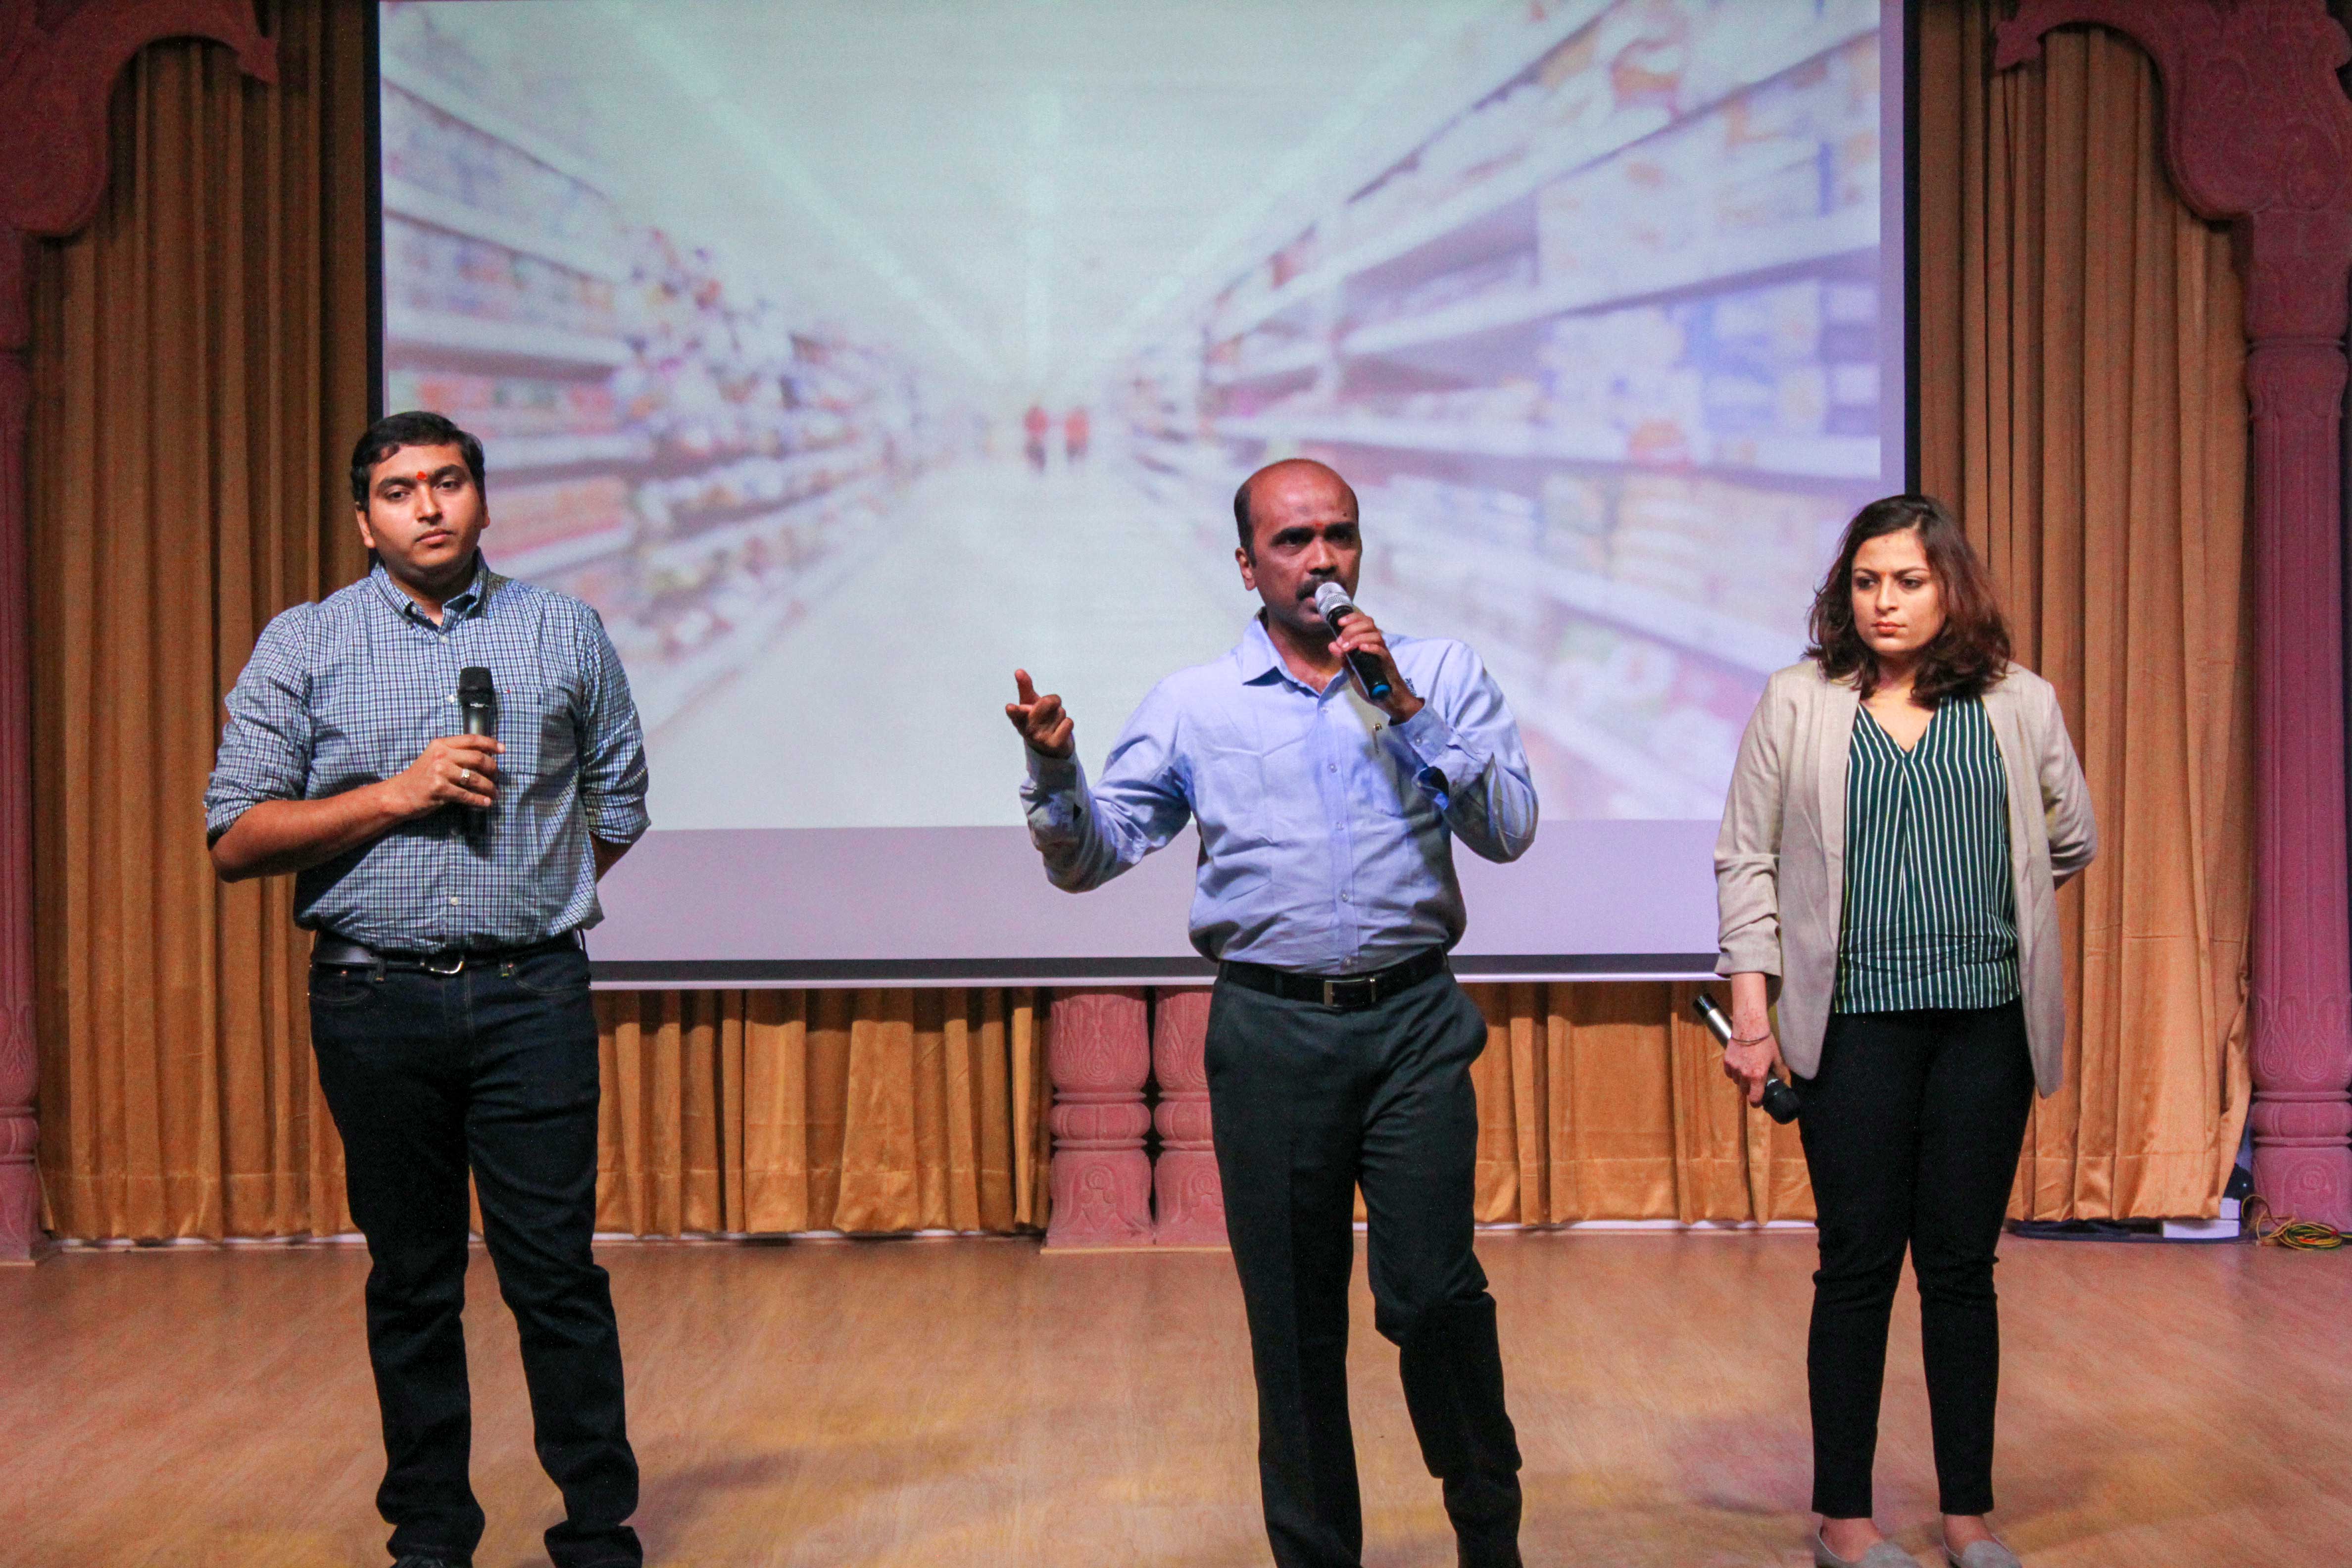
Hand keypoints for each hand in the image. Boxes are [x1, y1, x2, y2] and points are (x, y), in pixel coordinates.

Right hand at [383, 734, 502, 817]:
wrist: (400, 794)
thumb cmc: (421, 777)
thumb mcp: (435, 758)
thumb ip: (455, 754)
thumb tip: (485, 757)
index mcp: (441, 744)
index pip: (471, 739)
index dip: (490, 743)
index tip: (502, 750)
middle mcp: (441, 755)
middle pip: (478, 758)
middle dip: (492, 768)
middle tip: (497, 777)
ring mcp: (439, 772)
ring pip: (475, 778)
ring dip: (489, 787)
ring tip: (494, 793)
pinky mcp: (439, 789)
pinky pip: (466, 795)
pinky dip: (479, 800)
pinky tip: (485, 803)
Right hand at [1006, 668, 1074, 758]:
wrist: (1049, 747)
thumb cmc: (1037, 719)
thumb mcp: (1030, 704)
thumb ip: (1025, 688)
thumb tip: (1019, 671)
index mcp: (1019, 719)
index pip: (1015, 713)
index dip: (1013, 710)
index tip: (1009, 707)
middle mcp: (1028, 729)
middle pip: (1047, 702)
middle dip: (1052, 701)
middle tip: (1049, 708)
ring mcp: (1040, 738)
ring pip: (1060, 712)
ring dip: (1060, 715)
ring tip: (1053, 723)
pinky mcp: (1055, 744)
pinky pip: (1068, 723)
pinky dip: (1067, 724)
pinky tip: (1060, 731)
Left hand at [1331, 611, 1422, 722]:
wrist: (1388, 700)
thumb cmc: (1371, 684)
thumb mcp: (1353, 671)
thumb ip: (1344, 658)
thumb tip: (1332, 645)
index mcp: (1369, 643)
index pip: (1364, 622)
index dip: (1352, 618)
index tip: (1339, 622)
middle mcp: (1377, 645)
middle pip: (1369, 624)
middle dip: (1351, 628)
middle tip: (1341, 641)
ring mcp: (1384, 654)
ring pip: (1375, 635)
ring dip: (1358, 638)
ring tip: (1347, 648)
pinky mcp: (1388, 665)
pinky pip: (1382, 652)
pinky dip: (1372, 647)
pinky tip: (1362, 649)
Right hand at [1721, 1032, 1787, 1106]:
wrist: (1749, 1027)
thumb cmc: (1765, 1041)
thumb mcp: (1776, 1057)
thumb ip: (1780, 1071)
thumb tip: (1781, 1079)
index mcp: (1758, 1076)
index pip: (1754, 1099)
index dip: (1757, 1102)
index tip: (1758, 1101)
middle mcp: (1744, 1075)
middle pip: (1745, 1091)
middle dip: (1750, 1089)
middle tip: (1755, 1082)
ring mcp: (1734, 1068)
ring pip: (1737, 1082)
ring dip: (1742, 1080)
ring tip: (1747, 1071)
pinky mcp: (1727, 1061)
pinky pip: (1729, 1073)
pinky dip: (1733, 1073)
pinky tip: (1739, 1066)